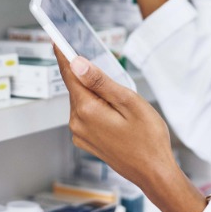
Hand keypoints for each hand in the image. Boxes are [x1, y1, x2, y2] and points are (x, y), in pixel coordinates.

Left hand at [54, 49, 207, 211]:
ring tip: (119, 99)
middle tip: (106, 67)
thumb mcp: (129, 103)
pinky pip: (86, 115)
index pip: (69, 74)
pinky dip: (96, 107)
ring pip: (82, 101)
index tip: (56, 39)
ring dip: (95, 93)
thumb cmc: (148, 140)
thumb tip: (77, 64)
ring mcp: (81, 134)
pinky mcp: (87, 141)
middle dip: (87, 75)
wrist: (154, 173)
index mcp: (87, 110)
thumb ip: (101, 82)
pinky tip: (115, 111)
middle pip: (76, 88)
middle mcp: (78, 123)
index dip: (63, 54)